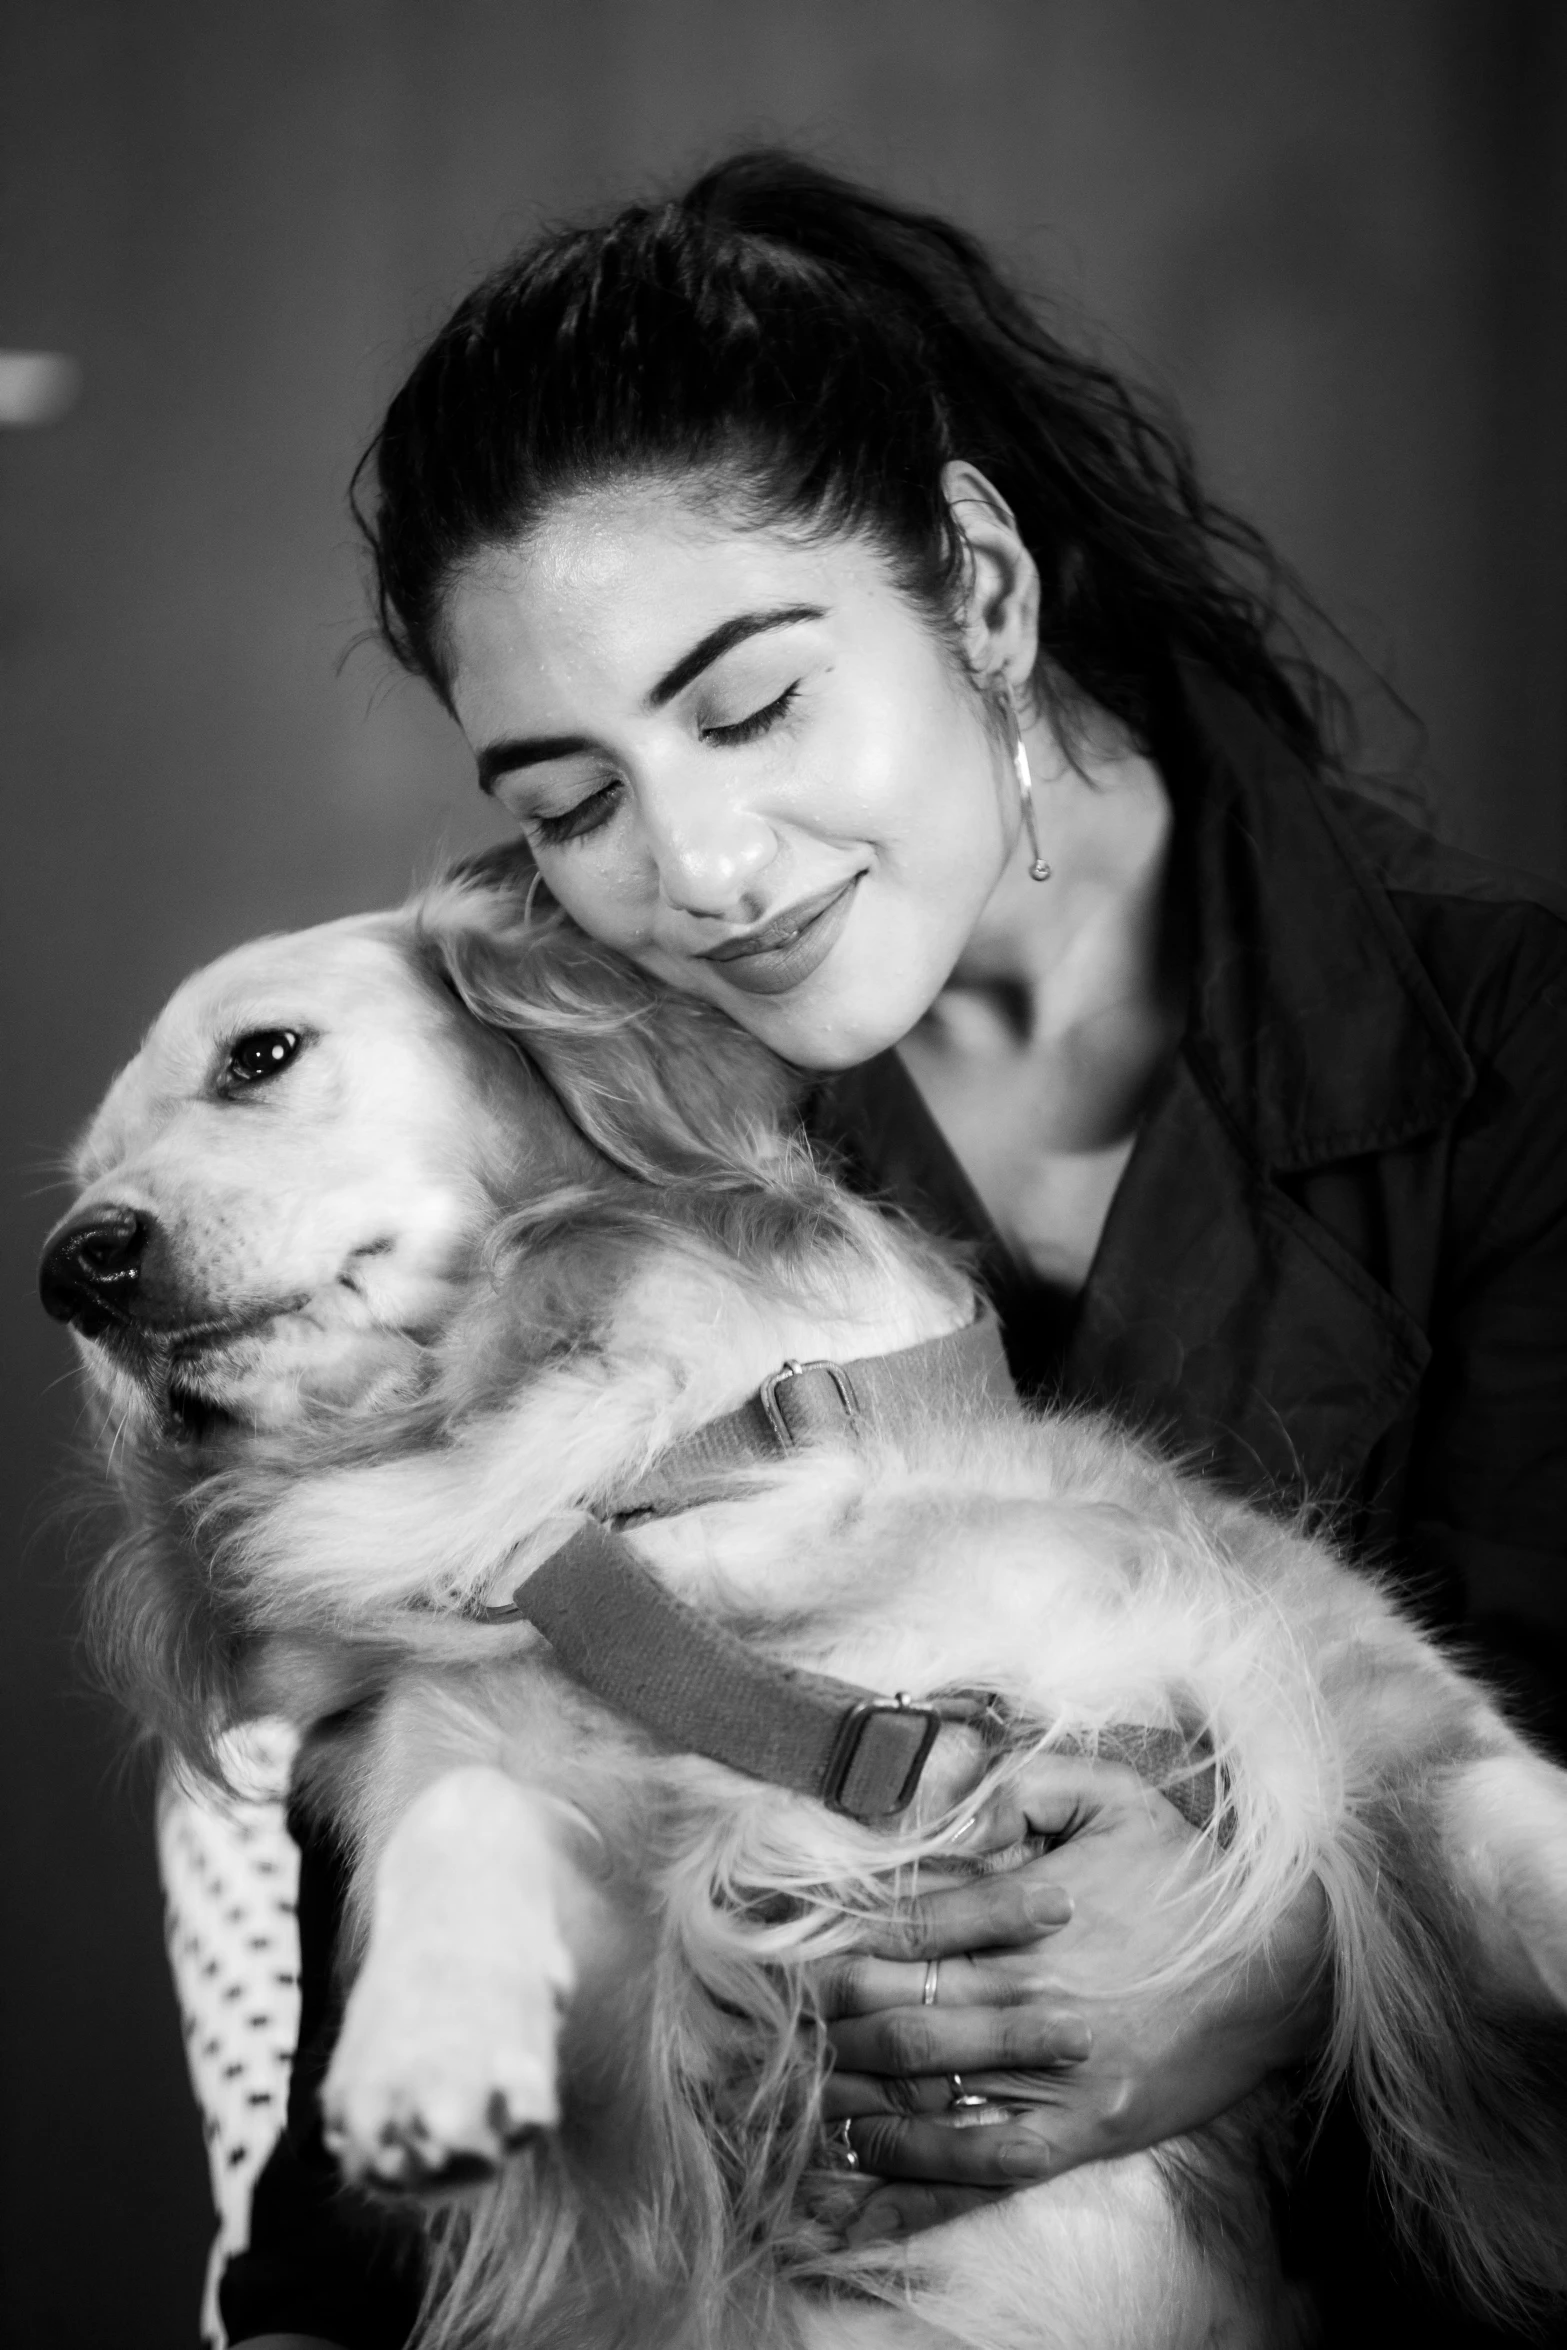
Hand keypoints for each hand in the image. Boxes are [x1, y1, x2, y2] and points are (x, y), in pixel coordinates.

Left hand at [817, 1755, 1326, 2243]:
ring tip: (793, 2089)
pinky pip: (977, 2165)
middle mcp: (1028, 1995)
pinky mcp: (1079, 2133)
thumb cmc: (1186, 1872)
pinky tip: (861, 2164)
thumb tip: (949, 1801)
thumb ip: (1021, 1786)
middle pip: (889, 2011)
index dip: (830, 1940)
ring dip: (844, 2091)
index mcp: (1027, 1912)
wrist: (1282, 1965)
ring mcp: (1052, 2074)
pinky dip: (911, 2173)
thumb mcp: (1111, 1795)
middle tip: (767, 2019)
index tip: (781, 1947)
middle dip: (818, 2017)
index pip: (896, 1930)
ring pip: (918, 2089)